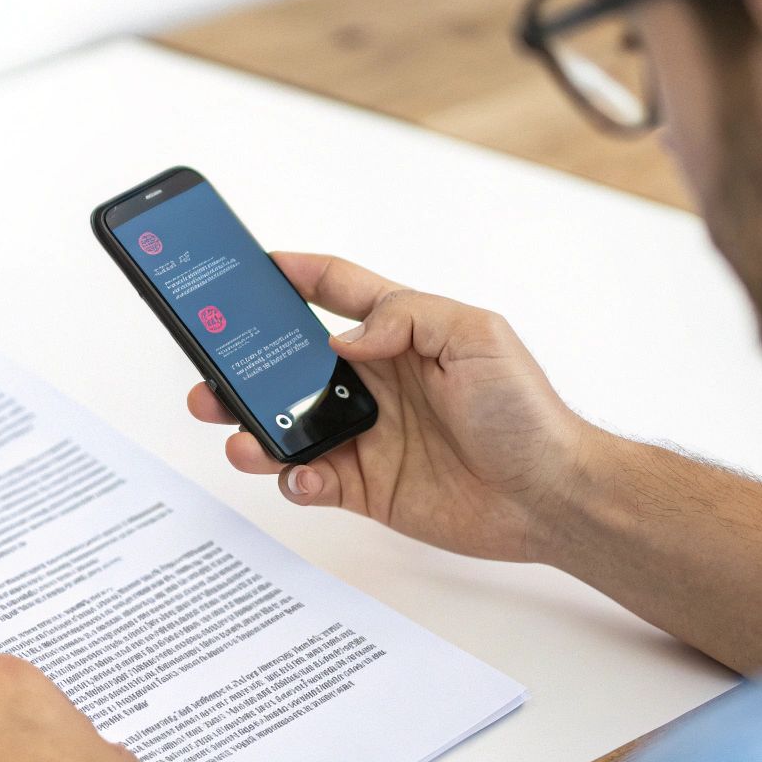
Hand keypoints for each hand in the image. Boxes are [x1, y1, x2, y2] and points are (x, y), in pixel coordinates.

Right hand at [188, 252, 597, 563]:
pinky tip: (302, 475)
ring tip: (238, 434)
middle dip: (243, 364)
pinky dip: (293, 478)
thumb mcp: (477, 336)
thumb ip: (406, 318)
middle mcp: (375, 382)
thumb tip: (343, 337)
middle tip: (210, 370)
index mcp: (400, 335)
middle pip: (291, 363)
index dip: (294, 273)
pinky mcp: (365, 485)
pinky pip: (310, 479)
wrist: (551, 497)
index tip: (251, 264)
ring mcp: (366, 435)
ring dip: (252, 427)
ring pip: (287, 424)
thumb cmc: (528, 413)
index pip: (337, 290)